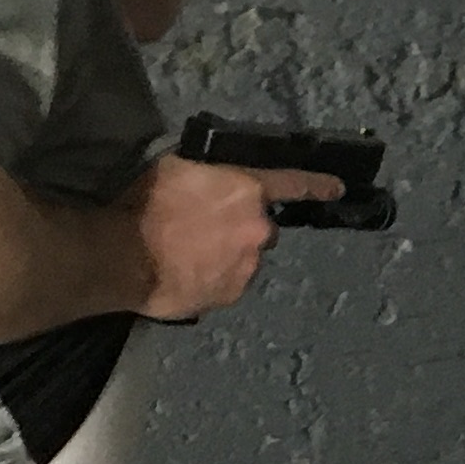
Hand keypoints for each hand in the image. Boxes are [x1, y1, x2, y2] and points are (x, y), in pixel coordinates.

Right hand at [127, 155, 339, 319]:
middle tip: (205, 228)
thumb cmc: (145, 204)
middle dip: (242, 227)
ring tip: (190, 254)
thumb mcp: (177, 168)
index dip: (318, 184)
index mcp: (248, 191)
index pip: (294, 184)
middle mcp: (258, 230)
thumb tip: (214, 181)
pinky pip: (230, 282)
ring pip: (246, 257)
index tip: (339, 188)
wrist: (125, 256)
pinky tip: (188, 273)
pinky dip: (216, 279)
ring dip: (228, 254)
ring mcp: (247, 266)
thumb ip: (209, 175)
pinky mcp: (231, 294)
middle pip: (262, 228)